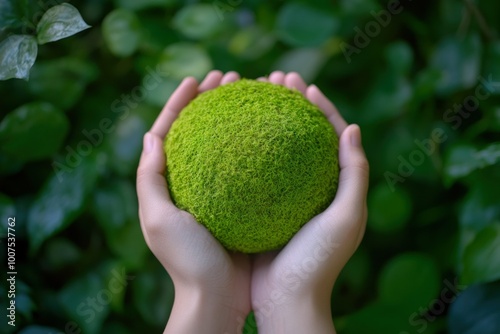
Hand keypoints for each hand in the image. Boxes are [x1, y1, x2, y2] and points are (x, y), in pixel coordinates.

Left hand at [136, 70, 251, 333]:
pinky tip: (269, 130)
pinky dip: (254, 142)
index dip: (181, 101)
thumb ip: (150, 178)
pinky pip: (246, 163)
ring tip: (253, 93)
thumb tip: (152, 135)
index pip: (169, 130)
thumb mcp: (158, 220)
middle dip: (212, 99)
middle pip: (199, 129)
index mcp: (168, 182)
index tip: (198, 78)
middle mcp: (191, 180)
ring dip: (236, 115)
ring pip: (224, 141)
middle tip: (232, 78)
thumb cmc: (187, 261)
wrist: (217, 296)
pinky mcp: (240, 199)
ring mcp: (217, 188)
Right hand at [250, 72, 368, 333]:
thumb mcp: (346, 217)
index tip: (302, 84)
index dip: (320, 106)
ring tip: (252, 97)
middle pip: (302, 135)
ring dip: (267, 120)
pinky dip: (248, 149)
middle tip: (273, 79)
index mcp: (335, 187)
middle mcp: (311, 187)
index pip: (332, 135)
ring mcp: (284, 195)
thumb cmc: (318, 261)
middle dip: (290, 103)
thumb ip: (354, 173)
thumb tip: (353, 127)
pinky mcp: (261, 206)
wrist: (286, 299)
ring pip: (277, 148)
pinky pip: (256, 170)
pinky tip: (232, 134)